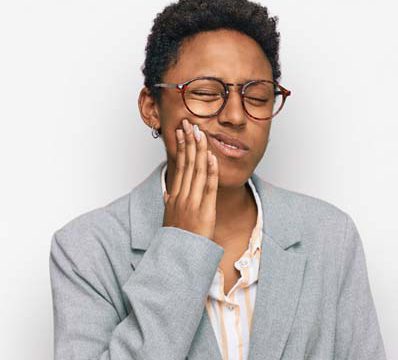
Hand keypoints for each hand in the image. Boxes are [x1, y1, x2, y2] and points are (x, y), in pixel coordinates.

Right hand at [162, 118, 218, 240]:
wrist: (179, 257)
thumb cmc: (176, 238)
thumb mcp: (168, 218)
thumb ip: (168, 203)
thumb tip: (166, 193)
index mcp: (174, 196)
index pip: (178, 166)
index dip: (181, 148)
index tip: (181, 133)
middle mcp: (181, 196)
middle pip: (186, 164)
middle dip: (189, 142)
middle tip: (189, 124)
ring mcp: (192, 203)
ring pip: (196, 172)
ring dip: (199, 151)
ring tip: (200, 133)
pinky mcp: (204, 211)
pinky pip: (208, 188)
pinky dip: (210, 172)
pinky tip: (211, 158)